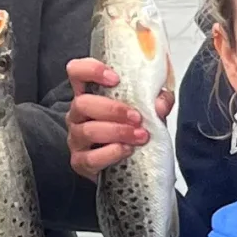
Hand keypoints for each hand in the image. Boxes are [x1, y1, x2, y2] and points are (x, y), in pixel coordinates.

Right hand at [66, 57, 172, 181]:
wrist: (131, 165)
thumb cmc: (133, 131)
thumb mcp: (147, 112)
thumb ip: (156, 103)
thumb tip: (161, 102)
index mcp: (90, 95)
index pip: (77, 72)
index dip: (91, 70)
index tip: (115, 79)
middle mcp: (78, 115)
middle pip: (82, 103)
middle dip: (113, 110)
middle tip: (137, 117)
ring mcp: (76, 139)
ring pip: (88, 131)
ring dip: (117, 132)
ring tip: (140, 135)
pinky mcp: (79, 162)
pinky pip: (90, 158)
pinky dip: (111, 153)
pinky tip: (127, 150)